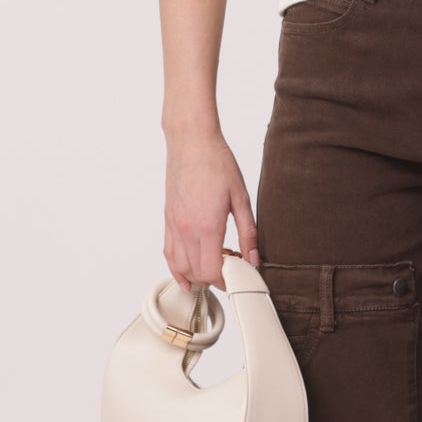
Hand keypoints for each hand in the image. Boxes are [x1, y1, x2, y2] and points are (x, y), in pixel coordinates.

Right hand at [163, 124, 260, 289]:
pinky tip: (185, 275)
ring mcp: (173, 225)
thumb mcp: (241, 198)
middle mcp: (186, 229)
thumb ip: (248, 232)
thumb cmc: (216, 162)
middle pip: (196, 273)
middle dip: (214, 279)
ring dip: (196, 276)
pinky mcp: (167, 219)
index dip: (225, 281)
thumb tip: (254, 258)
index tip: (237, 277)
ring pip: (179, 266)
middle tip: (230, 270)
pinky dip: (177, 268)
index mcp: (207, 226)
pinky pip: (168, 252)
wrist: (191, 141)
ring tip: (212, 272)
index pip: (211, 271)